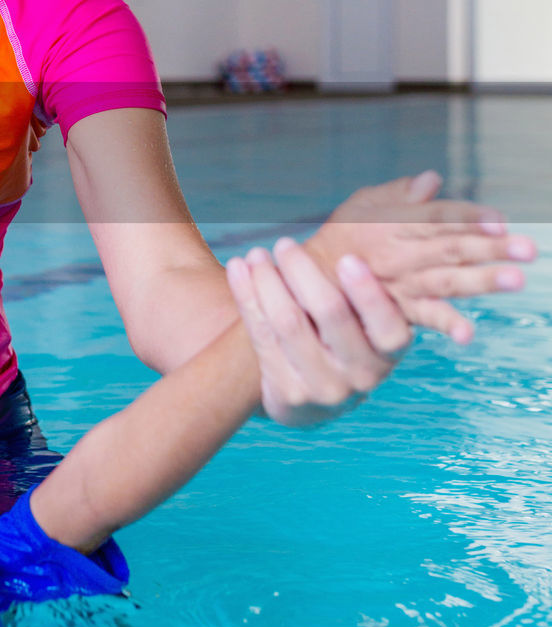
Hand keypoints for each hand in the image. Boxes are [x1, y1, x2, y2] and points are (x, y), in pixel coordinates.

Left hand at [229, 237, 411, 426]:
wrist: (313, 402)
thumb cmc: (338, 341)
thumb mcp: (362, 323)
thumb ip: (359, 287)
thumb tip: (362, 223)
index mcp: (388, 352)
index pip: (388, 327)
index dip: (368, 293)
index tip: (347, 259)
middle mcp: (362, 374)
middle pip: (330, 313)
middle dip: (303, 271)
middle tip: (284, 243)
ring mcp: (324, 388)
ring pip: (289, 322)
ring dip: (268, 280)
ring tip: (255, 254)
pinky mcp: (287, 393)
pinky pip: (260, 335)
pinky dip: (247, 297)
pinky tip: (237, 269)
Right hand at [305, 171, 536, 344]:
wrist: (305, 279)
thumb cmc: (338, 238)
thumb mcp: (360, 206)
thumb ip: (397, 193)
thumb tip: (433, 179)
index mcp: (393, 222)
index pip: (437, 217)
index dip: (468, 217)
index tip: (500, 220)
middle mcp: (399, 252)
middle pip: (449, 247)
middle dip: (489, 247)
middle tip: (527, 249)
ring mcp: (399, 283)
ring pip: (444, 280)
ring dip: (481, 280)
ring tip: (514, 280)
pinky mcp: (395, 310)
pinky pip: (422, 318)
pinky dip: (445, 325)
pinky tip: (467, 334)